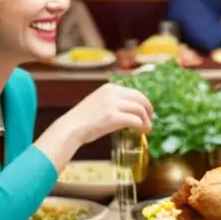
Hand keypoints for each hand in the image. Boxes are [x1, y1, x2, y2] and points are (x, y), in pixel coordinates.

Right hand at [38, 84, 152, 169]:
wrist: (71, 128)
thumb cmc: (82, 119)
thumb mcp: (98, 102)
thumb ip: (112, 102)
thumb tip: (128, 111)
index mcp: (110, 87)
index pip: (134, 92)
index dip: (142, 102)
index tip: (145, 111)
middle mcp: (113, 92)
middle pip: (140, 98)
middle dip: (148, 109)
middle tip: (150, 119)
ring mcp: (113, 104)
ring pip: (140, 109)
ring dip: (147, 120)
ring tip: (147, 128)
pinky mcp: (114, 117)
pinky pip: (135, 120)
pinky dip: (142, 126)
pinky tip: (143, 131)